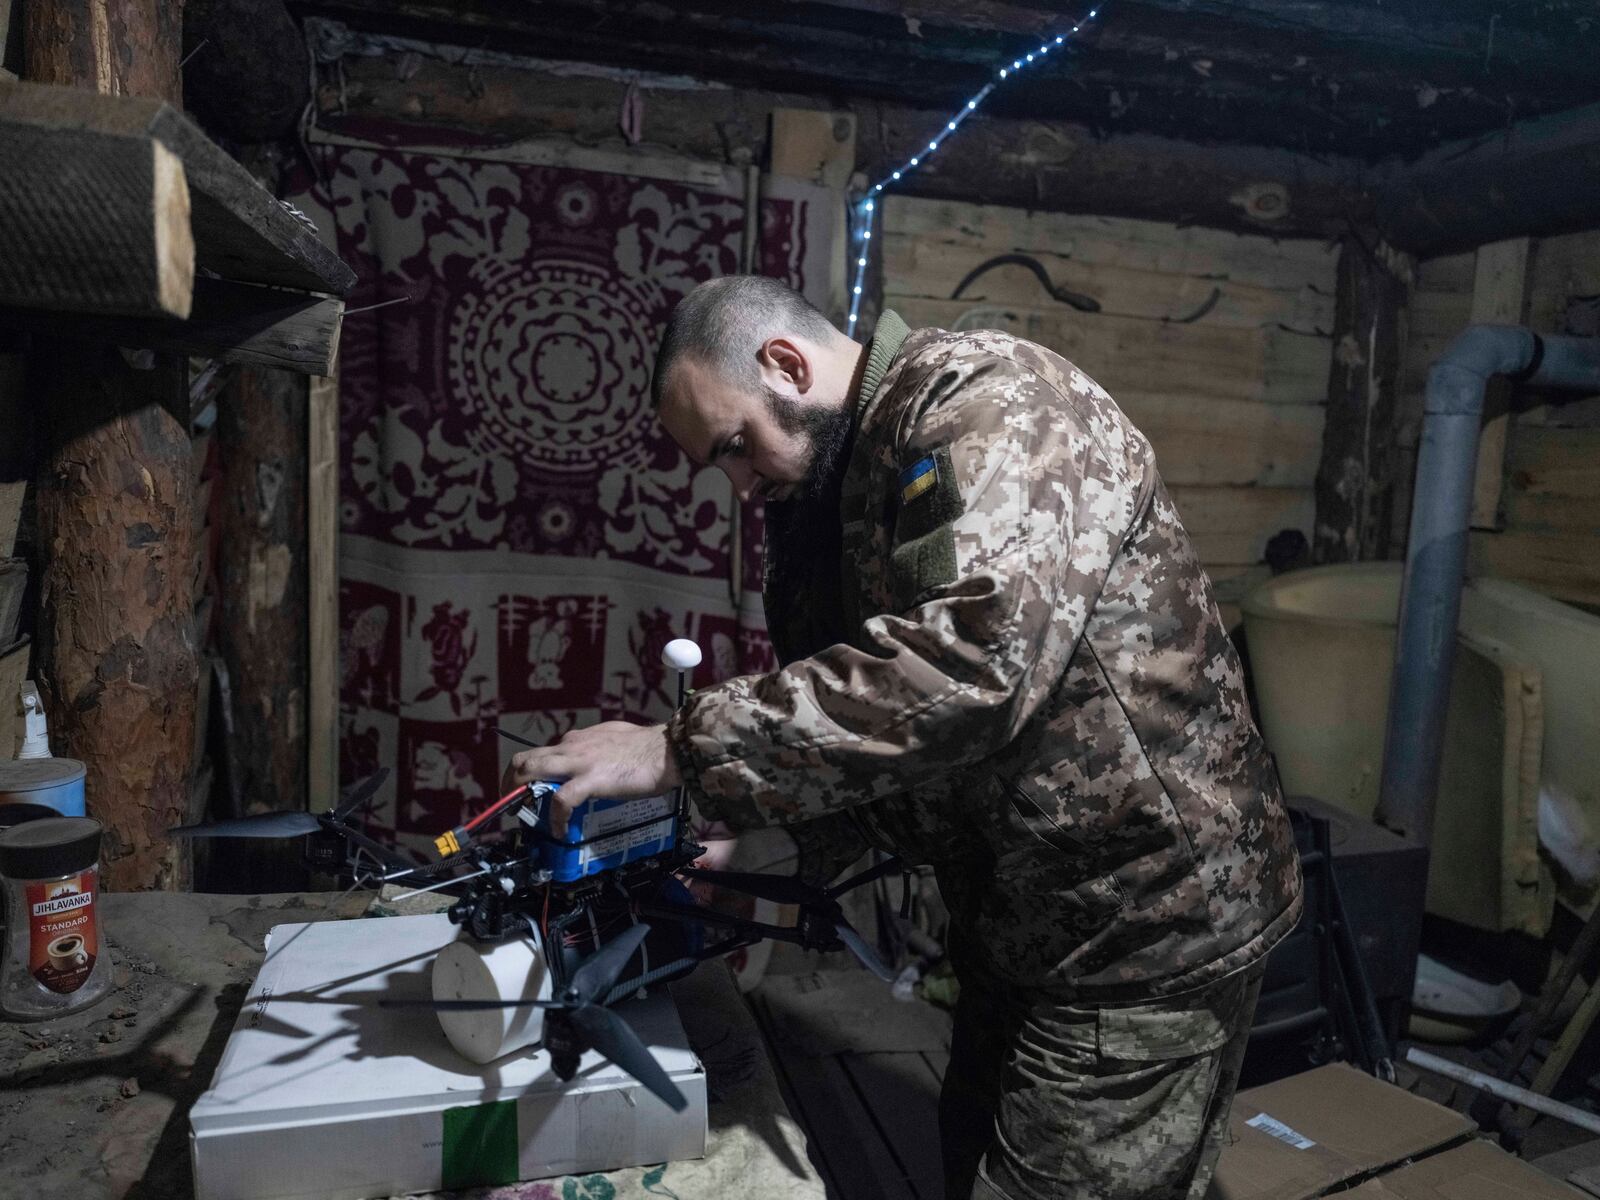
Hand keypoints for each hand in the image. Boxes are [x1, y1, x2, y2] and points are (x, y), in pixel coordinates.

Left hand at [501, 720, 680, 836]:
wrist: (668, 750)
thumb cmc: (648, 746)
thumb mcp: (614, 738)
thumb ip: (597, 747)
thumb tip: (593, 758)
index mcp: (578, 739)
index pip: (543, 752)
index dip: (531, 773)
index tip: (530, 790)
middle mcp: (572, 746)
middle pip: (526, 759)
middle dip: (511, 782)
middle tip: (512, 804)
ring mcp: (579, 762)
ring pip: (532, 771)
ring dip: (520, 795)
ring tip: (523, 816)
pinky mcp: (591, 780)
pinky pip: (561, 800)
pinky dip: (555, 818)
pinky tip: (560, 831)